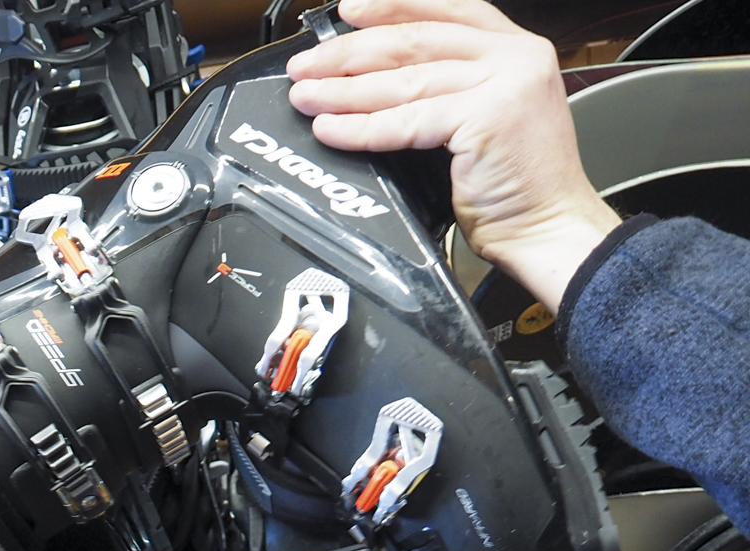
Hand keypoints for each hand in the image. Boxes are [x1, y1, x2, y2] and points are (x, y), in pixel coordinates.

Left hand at [286, 0, 621, 311]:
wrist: (548, 226)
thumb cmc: (513, 185)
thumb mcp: (484, 115)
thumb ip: (447, 86)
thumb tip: (374, 78)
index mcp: (516, 47)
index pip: (445, 9)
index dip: (392, 6)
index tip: (348, 9)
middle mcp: (514, 56)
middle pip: (415, 41)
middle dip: (350, 52)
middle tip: (305, 65)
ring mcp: (504, 83)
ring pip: (404, 80)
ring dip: (343, 90)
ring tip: (305, 97)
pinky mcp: (486, 117)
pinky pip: (405, 120)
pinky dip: (360, 127)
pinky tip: (330, 128)